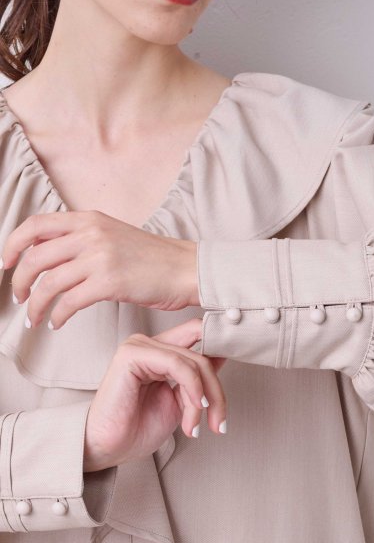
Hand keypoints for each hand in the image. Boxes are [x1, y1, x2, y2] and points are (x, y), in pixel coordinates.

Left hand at [1, 210, 199, 329]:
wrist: (186, 269)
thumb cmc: (154, 259)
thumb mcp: (113, 236)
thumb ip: (84, 240)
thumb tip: (51, 255)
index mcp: (88, 219)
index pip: (35, 226)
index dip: (13, 245)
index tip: (6, 263)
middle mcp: (90, 234)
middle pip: (35, 257)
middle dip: (18, 281)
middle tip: (18, 297)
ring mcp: (99, 257)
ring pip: (48, 282)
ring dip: (35, 304)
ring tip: (34, 317)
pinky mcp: (109, 282)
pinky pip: (69, 302)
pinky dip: (56, 315)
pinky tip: (56, 323)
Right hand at [83, 318, 226, 471]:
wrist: (110, 448)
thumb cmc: (139, 429)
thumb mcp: (183, 402)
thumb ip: (199, 379)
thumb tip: (225, 355)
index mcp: (160, 351)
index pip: (201, 338)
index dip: (222, 359)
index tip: (230, 392)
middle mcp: (150, 344)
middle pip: (204, 349)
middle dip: (217, 391)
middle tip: (219, 423)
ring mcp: (140, 346)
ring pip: (195, 360)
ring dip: (204, 398)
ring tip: (196, 426)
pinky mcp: (131, 354)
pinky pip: (177, 364)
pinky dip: (192, 391)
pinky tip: (190, 414)